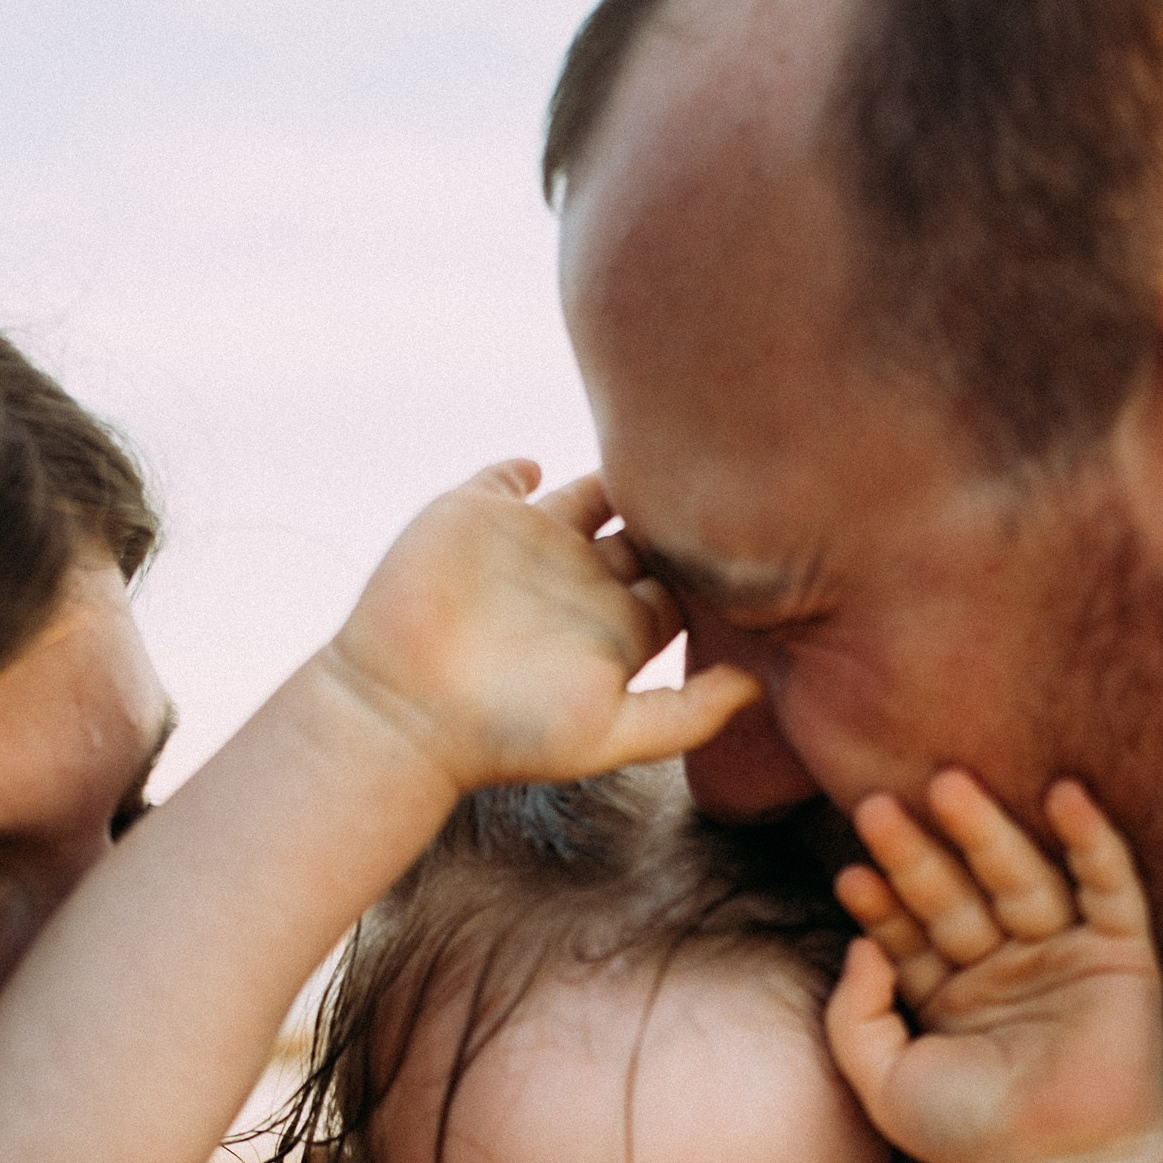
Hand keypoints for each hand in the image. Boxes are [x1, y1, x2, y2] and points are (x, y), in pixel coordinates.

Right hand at [323, 462, 758, 794]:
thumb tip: (758, 687)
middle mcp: (581, 582)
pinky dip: (523, 463)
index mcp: (620, 627)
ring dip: (618, 466)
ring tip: (651, 427)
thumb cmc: (507, 736)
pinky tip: (539, 462)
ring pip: (589, 491)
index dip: (719, 556)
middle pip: (649, 526)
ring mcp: (528, 547)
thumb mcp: (611, 734)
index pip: (686, 580)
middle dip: (682, 499)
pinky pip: (508, 475)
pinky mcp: (474, 516)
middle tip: (723, 456)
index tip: (759, 523)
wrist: (404, 714)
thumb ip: (688, 714)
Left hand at [824, 773, 1162, 1162]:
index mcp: (949, 994)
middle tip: (877, 804)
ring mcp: (1063, 955)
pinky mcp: (1122, 953)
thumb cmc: (973, 1138)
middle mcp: (1004, 966)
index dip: (879, 901)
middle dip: (919, 853)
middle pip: (957, 894)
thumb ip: (854, 1015)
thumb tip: (858, 942)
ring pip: (1020, 879)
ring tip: (946, 782)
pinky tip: (1064, 794)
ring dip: (986, 831)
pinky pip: (1108, 885)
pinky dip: (1092, 840)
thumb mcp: (884, 1082)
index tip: (848, 869)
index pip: (909, 931)